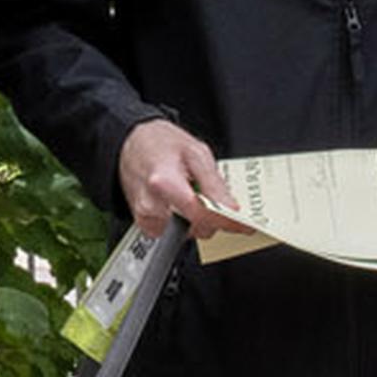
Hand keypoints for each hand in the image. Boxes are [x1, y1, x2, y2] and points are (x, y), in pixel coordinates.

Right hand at [115, 117, 240, 240]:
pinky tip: (182, 202)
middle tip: (217, 198)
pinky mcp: (145, 224)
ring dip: (199, 219)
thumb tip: (231, 210)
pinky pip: (175, 232)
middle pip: (197, 227)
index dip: (227, 222)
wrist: (132, 143)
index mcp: (164, 182)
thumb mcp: (196, 152)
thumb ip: (214, 184)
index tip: (244, 226)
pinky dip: (185, 221)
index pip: (202, 215)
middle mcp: (152, 204)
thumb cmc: (160, 143)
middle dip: (214, 217)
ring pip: (189, 233)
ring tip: (194, 193)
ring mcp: (146, 217)